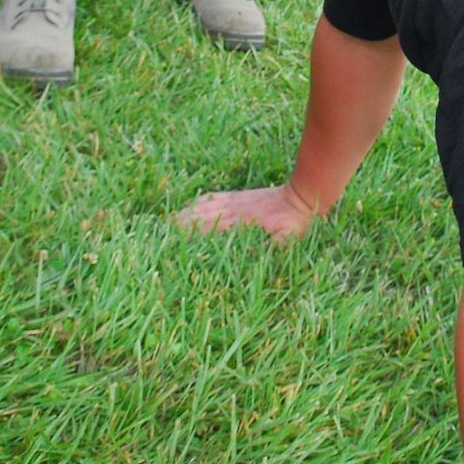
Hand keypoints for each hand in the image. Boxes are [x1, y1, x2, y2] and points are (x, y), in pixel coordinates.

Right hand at [173, 182, 312, 240]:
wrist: (302, 196)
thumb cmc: (295, 223)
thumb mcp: (286, 242)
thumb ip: (272, 253)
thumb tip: (258, 267)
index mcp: (240, 222)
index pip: (209, 228)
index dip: (191, 235)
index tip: (174, 243)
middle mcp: (233, 210)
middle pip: (199, 216)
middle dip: (180, 225)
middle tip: (161, 235)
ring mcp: (234, 201)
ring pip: (203, 206)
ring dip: (185, 214)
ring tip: (169, 223)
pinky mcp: (239, 196)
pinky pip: (213, 197)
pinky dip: (199, 202)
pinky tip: (192, 206)